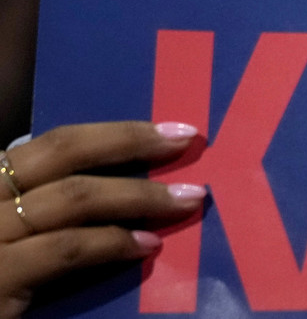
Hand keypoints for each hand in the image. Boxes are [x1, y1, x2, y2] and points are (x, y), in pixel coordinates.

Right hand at [0, 122, 203, 318]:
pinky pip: (65, 249)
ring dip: (139, 195)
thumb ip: (49, 208)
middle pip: (62, 153)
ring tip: (186, 199)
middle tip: (186, 142)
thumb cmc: (1, 276)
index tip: (169, 130)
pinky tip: (147, 246)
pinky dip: (111, 243)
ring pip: (72, 197)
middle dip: (131, 142)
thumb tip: (123, 188)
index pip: (53, 144)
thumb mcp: (13, 233)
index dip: (116, 133)